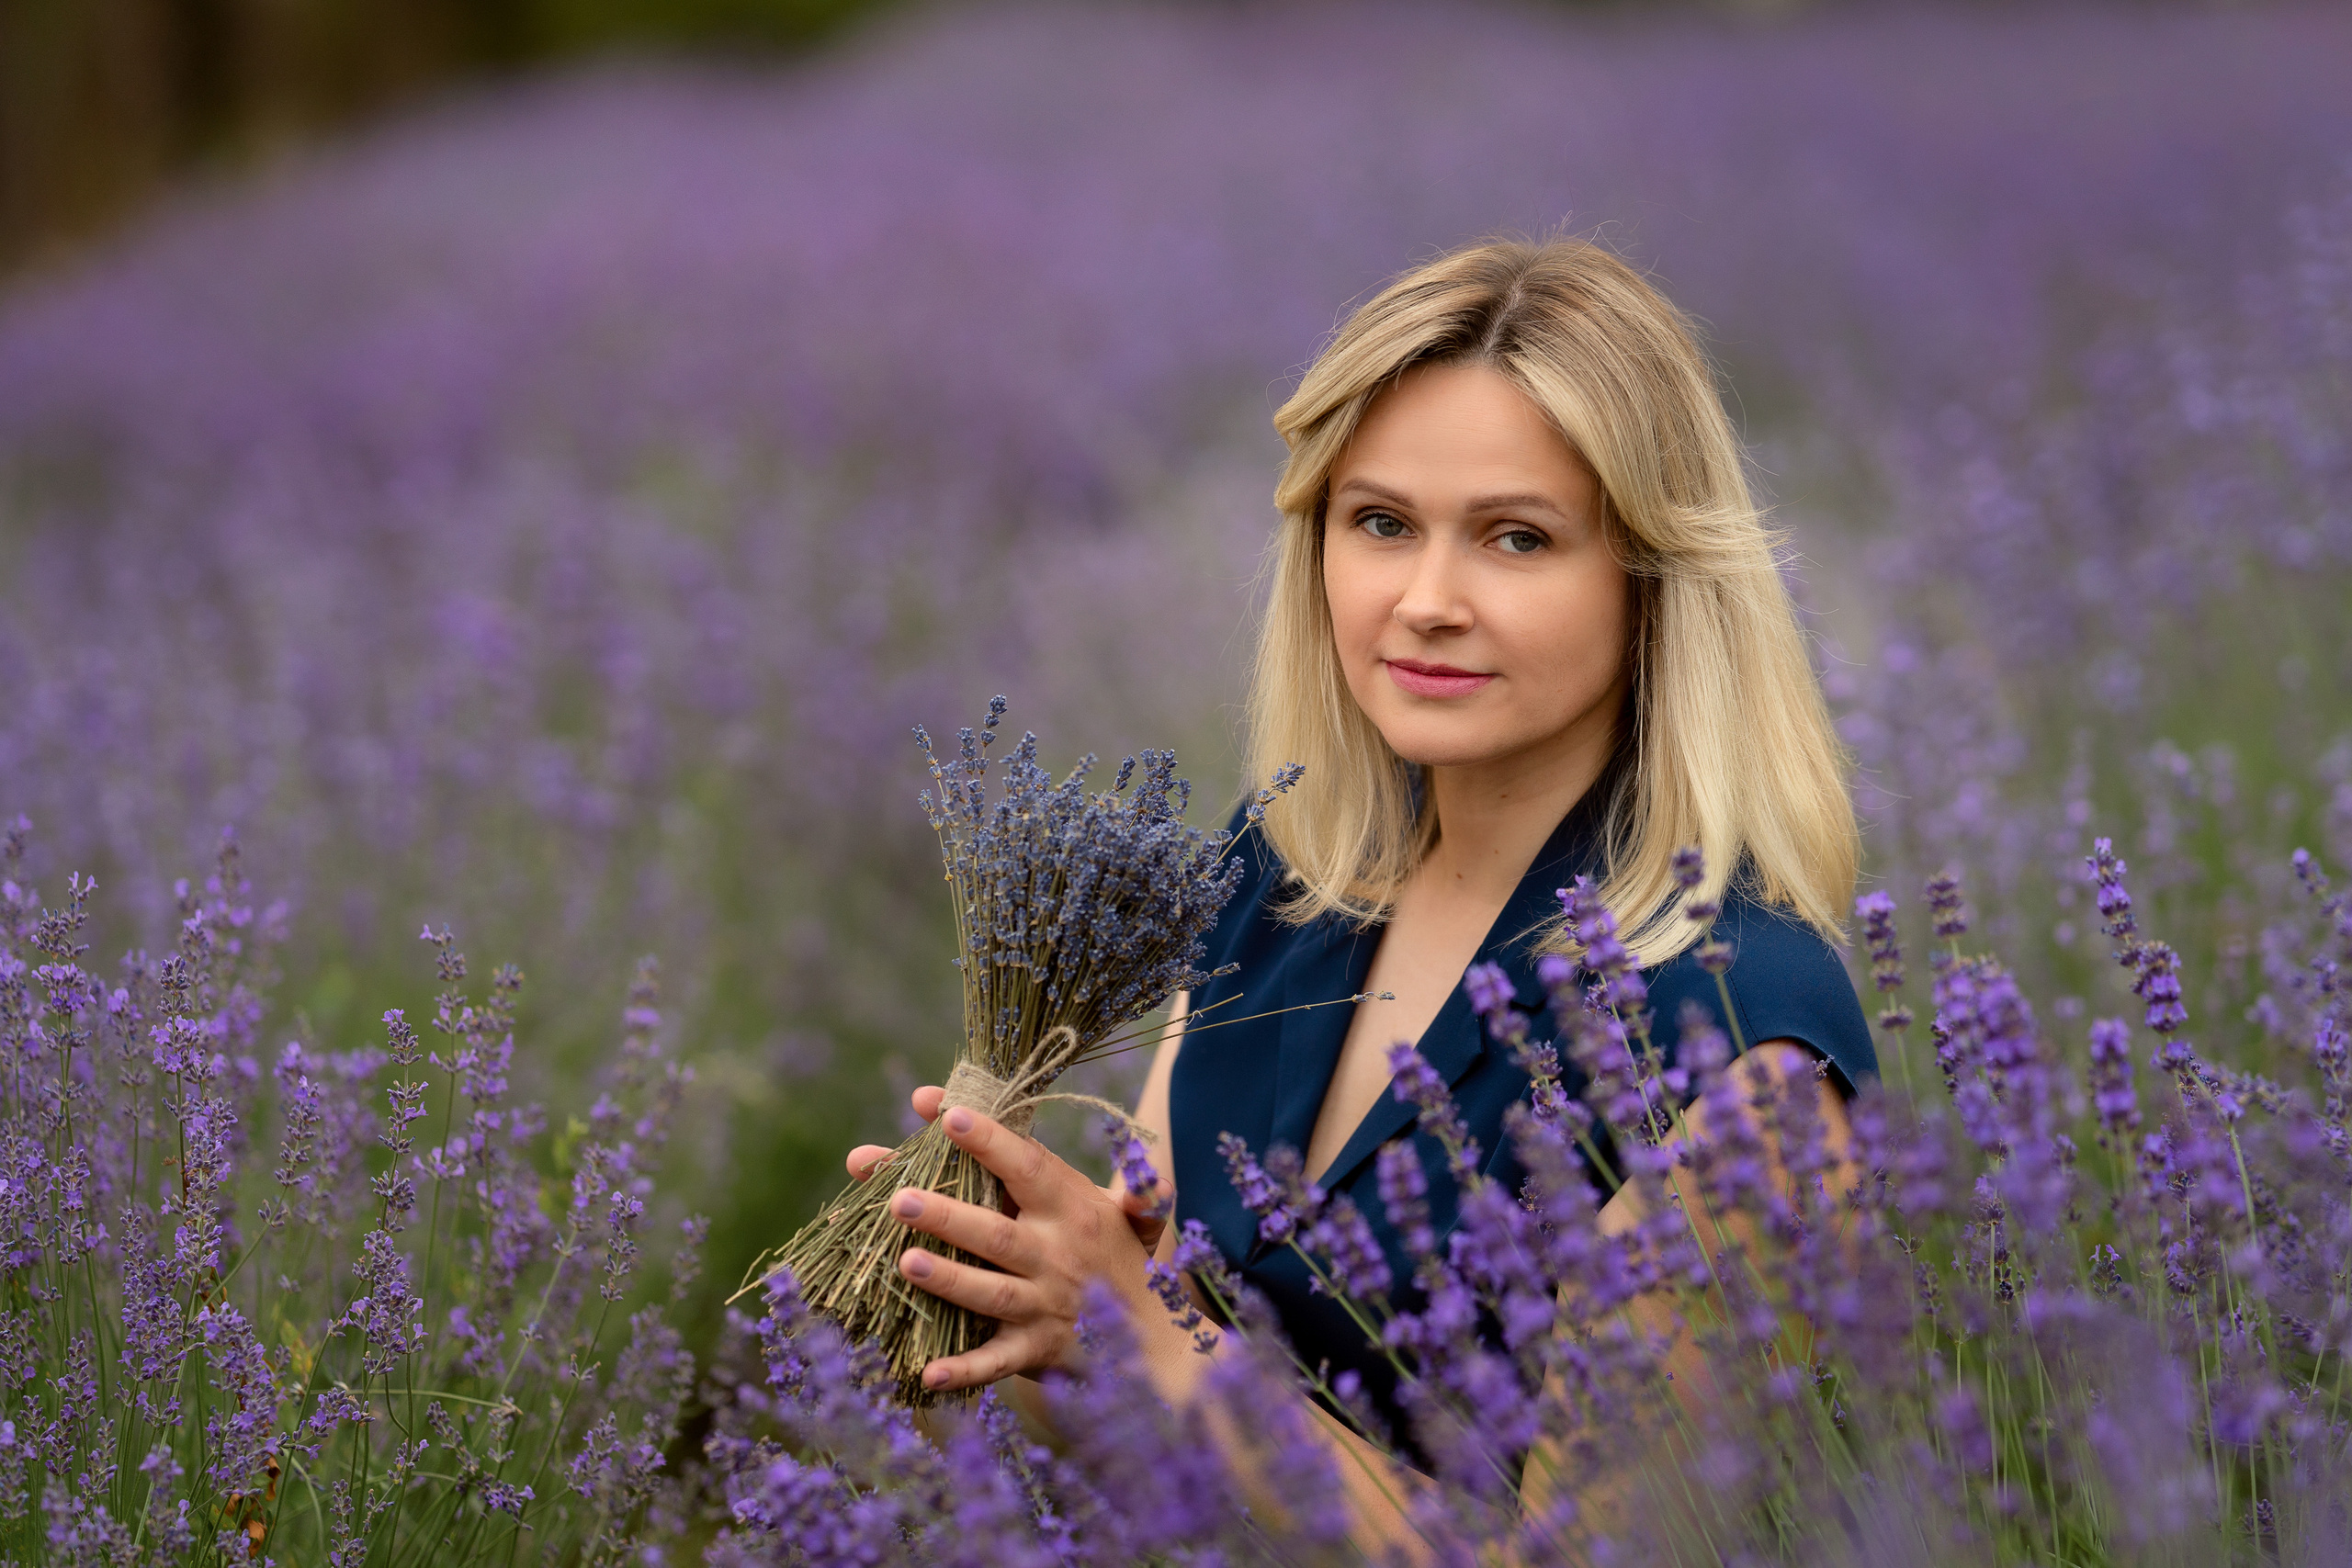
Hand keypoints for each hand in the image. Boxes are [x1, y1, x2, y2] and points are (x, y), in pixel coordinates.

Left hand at [844, 1092, 1163, 1391]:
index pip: (1026, 1166)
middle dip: (947, 1216)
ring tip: (904, 1263)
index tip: (945, 1114)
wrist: (1150, 1342)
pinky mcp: (1035, 1351)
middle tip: (898, 1199)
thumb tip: (1143, 1169)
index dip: (988, 1140)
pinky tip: (926, 1373)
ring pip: (992, 1292)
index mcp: (1071, 1208)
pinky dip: (964, 1370)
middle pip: (997, 1233)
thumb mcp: (1114, 1208)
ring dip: (949, 1279)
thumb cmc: (1112, 1255)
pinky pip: (996, 1363)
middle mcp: (1057, 1256)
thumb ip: (1087, 1171)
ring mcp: (1045, 1306)